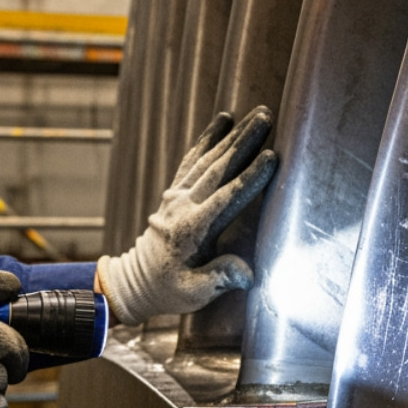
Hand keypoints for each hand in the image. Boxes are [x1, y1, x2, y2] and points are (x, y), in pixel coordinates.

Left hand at [97, 106, 277, 324]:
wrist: (136, 282)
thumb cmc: (170, 290)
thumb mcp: (195, 292)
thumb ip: (220, 279)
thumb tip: (248, 275)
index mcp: (194, 229)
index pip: (227, 198)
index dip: (250, 177)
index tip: (271, 157)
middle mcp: (184, 207)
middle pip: (218, 168)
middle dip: (243, 142)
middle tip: (265, 118)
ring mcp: (177, 196)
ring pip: (207, 158)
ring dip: (232, 134)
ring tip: (254, 114)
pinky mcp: (174, 192)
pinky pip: (192, 159)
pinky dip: (207, 138)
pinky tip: (223, 121)